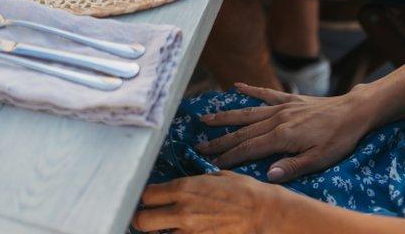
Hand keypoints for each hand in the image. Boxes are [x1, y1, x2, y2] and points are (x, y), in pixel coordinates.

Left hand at [133, 172, 279, 232]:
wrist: (263, 213)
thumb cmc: (242, 191)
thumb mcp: (214, 176)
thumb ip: (192, 182)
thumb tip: (182, 186)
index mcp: (182, 189)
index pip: (146, 195)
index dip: (144, 198)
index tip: (147, 200)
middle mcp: (181, 211)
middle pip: (142, 221)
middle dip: (141, 219)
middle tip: (146, 218)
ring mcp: (189, 232)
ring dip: (159, 231)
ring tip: (164, 226)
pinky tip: (182, 232)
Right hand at [196, 82, 370, 180]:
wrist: (352, 112)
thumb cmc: (337, 140)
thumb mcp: (319, 159)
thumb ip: (292, 166)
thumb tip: (267, 176)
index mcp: (282, 136)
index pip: (250, 148)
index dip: (230, 156)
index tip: (212, 162)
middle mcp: (276, 119)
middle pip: (243, 131)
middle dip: (220, 139)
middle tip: (199, 145)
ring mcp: (281, 107)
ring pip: (248, 112)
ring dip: (226, 117)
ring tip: (206, 118)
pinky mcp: (289, 99)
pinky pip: (265, 94)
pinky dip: (250, 90)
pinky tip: (236, 87)